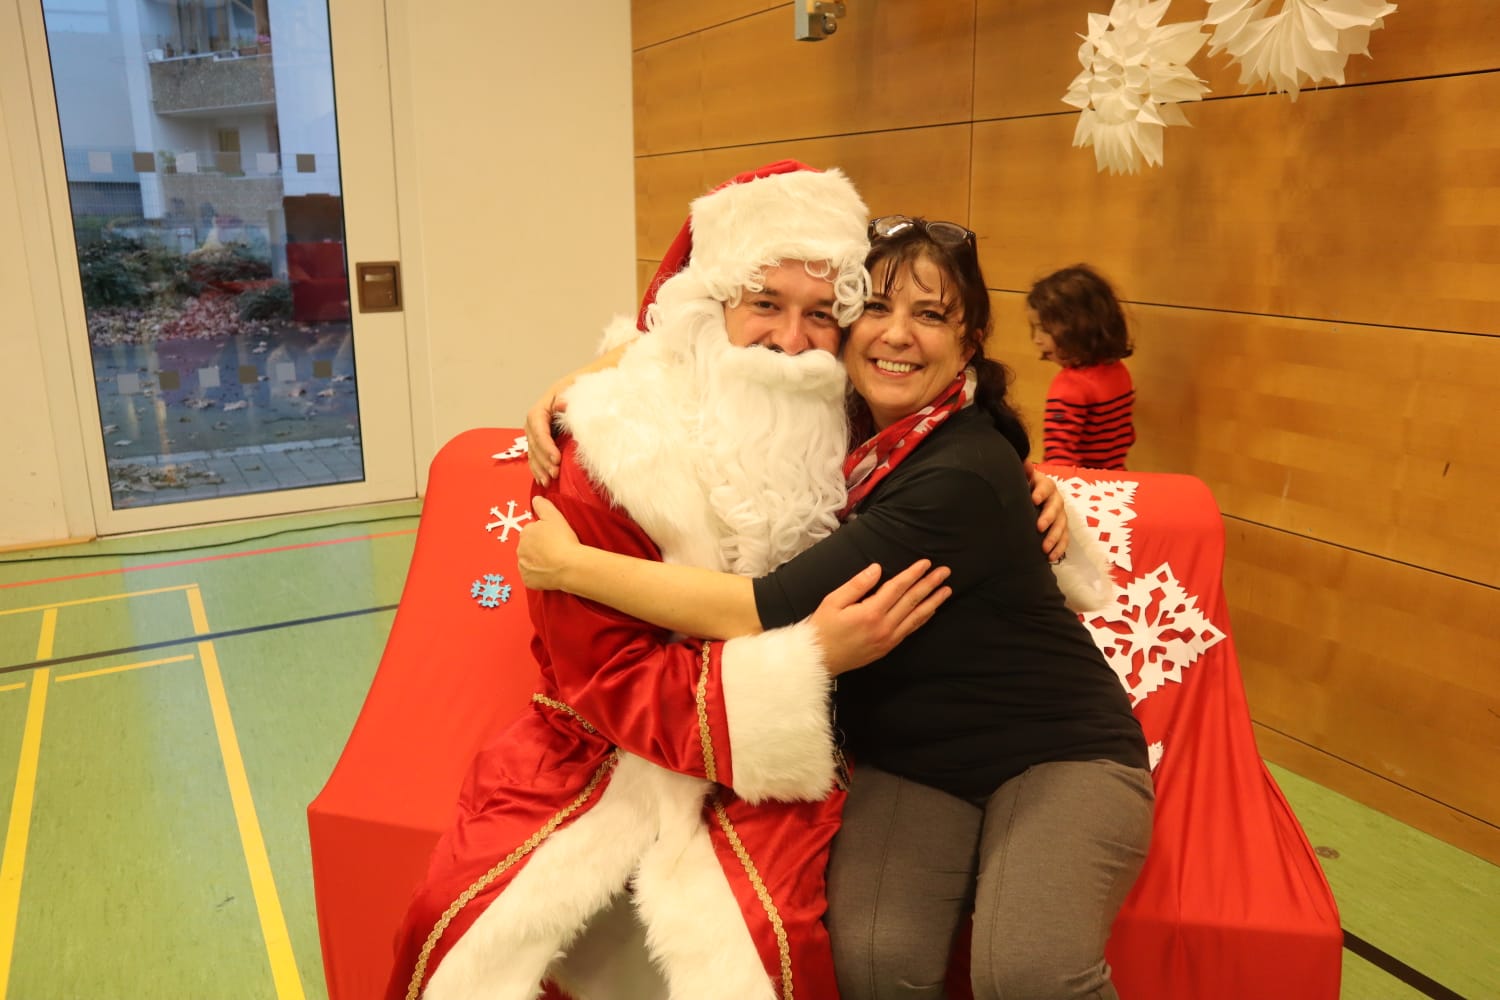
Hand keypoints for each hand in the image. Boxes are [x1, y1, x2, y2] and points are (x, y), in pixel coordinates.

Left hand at [516, 496, 580, 590]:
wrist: (568, 566)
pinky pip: (532, 576)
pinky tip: (550, 572)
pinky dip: (539, 575)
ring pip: (529, 561)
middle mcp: (520, 549)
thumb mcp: (555, 516)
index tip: (554, 538)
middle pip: (529, 546)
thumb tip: (535, 499)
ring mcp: (522, 566)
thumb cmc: (563, 540)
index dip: (543, 534)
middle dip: (538, 547)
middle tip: (555, 550)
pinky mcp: (527, 581)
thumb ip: (543, 505)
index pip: (532, 531)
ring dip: (538, 561)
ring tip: (554, 562)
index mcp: (525, 532)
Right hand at [525, 376, 573, 485]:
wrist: (580, 392)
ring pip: (533, 453)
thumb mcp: (575, 392)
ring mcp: (536, 433)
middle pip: (534, 443)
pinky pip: (536, 457)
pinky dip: (538, 469)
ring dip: (540, 468)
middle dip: (544, 460)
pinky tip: (542, 481)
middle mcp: (535, 422)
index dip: (546, 445)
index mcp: (541, 409)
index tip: (557, 459)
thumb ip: (569, 400)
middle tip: (555, 474)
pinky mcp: (542, 442)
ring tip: (548, 482)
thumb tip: (562, 405)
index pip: (539, 429)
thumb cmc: (579, 392)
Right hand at [808, 560, 950, 676]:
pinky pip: (910, 630)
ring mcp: (888, 639)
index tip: (926, 563)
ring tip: (947, 590)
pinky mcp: (888, 647)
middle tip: (944, 572)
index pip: (897, 588)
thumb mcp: (833, 601)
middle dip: (929, 585)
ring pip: (916, 617)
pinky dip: (923, 619)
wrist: (820, 659)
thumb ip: (857, 584)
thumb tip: (877, 569)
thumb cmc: (823, 628)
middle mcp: (884, 626)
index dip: (913, 574)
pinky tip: (931, 610)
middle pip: (912, 601)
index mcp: (870, 612)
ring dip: (933, 602)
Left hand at [1026, 463, 1068, 562]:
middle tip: (1039, 527)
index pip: (1046, 486)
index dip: (1041, 492)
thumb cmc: (1022, 487)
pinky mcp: (1061, 528)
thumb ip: (1022, 472)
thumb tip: (1023, 462)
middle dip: (1049, 517)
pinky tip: (1051, 558)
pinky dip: (1059, 548)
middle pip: (1056, 507)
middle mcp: (1056, 499)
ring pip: (1062, 525)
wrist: (1029, 497)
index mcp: (1045, 485)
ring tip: (1045, 548)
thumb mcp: (1020, 478)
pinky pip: (1064, 539)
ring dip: (1054, 537)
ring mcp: (1060, 514)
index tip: (1033, 499)